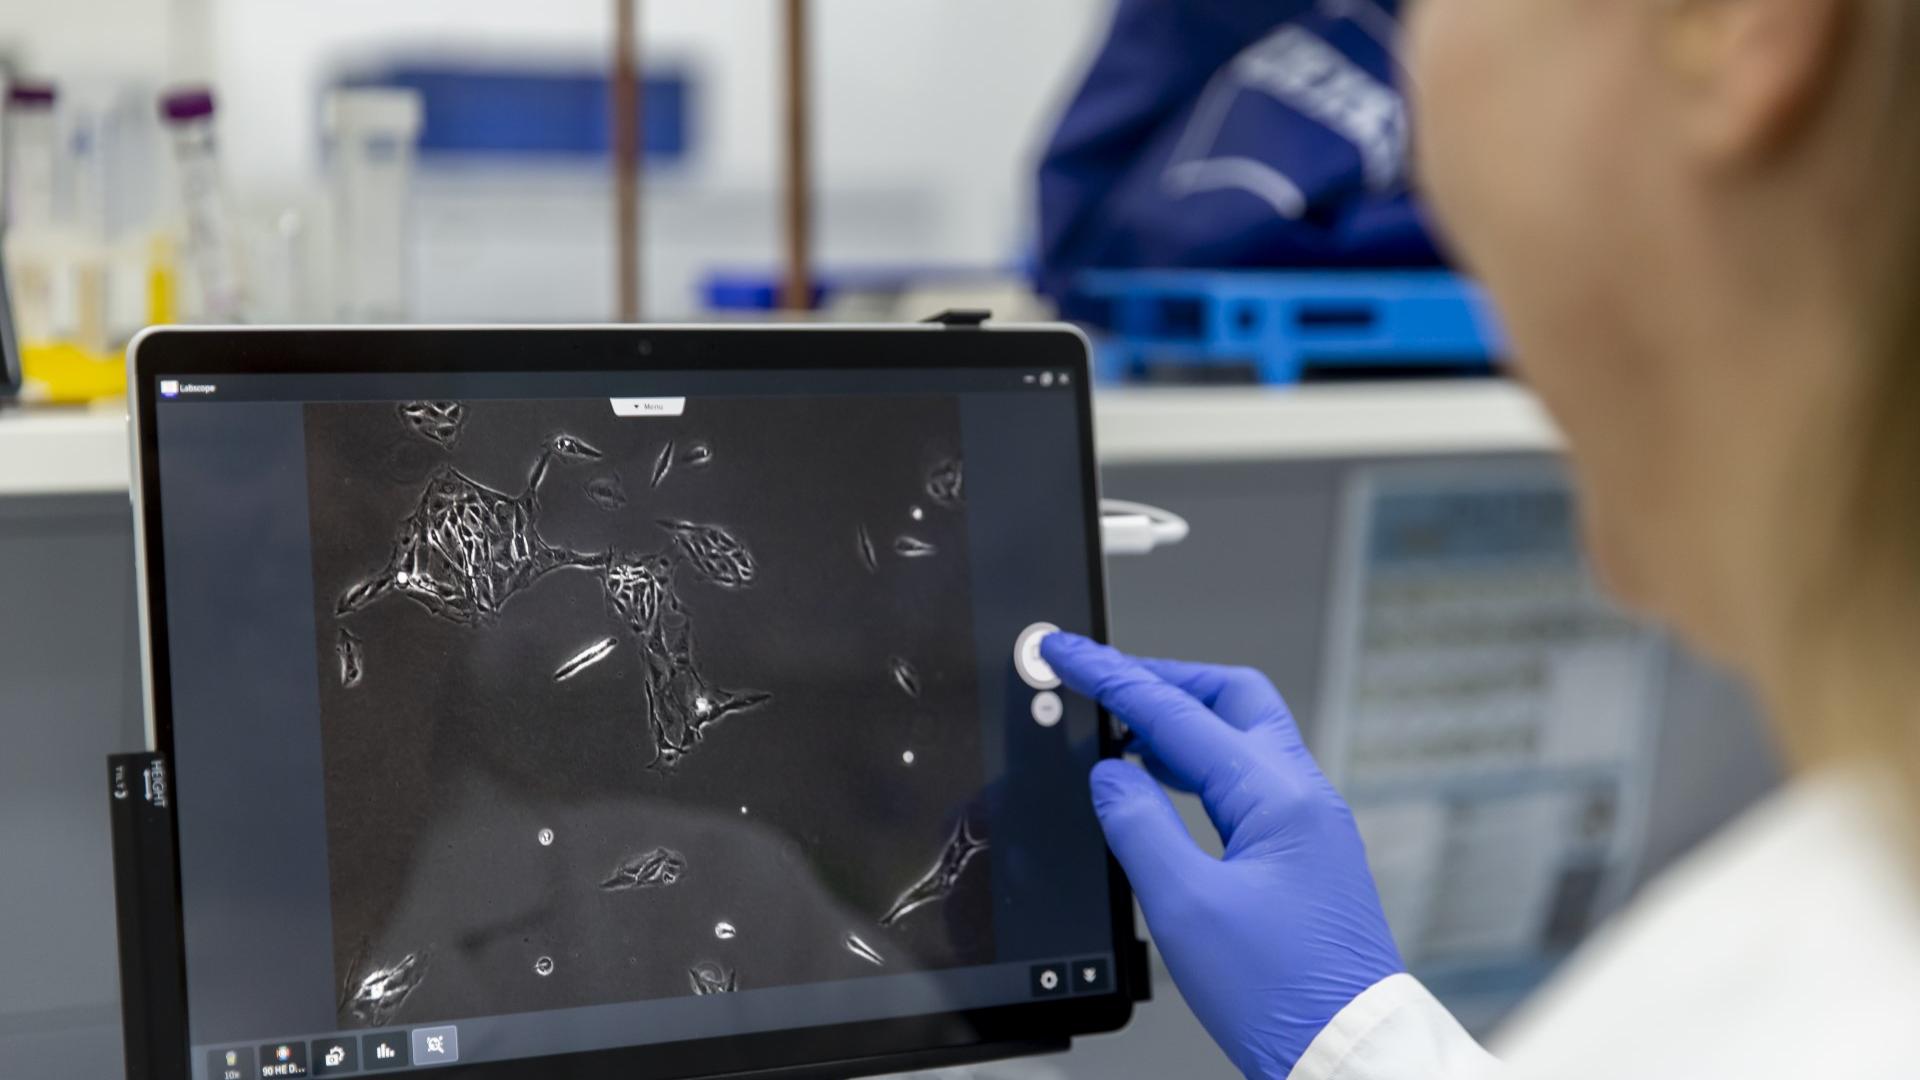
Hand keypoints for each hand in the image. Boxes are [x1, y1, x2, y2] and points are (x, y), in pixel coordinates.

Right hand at [1041, 633, 1402, 1078]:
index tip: (1067, 652)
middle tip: (1102, 679)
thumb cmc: (1282, 994)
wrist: (1346, 1053)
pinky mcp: (1305, 856)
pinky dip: (1198, 768)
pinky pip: (1247, 782)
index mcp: (1278, 797)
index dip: (1112, 678)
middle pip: (1230, 698)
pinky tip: (1163, 789)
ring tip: (1120, 734)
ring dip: (1180, 725)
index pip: (1178, 714)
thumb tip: (1111, 777)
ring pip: (1242, 738)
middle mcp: (1303, 798)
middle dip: (1162, 679)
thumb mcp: (1185, 906)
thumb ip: (1138, 826)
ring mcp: (1310, 825)